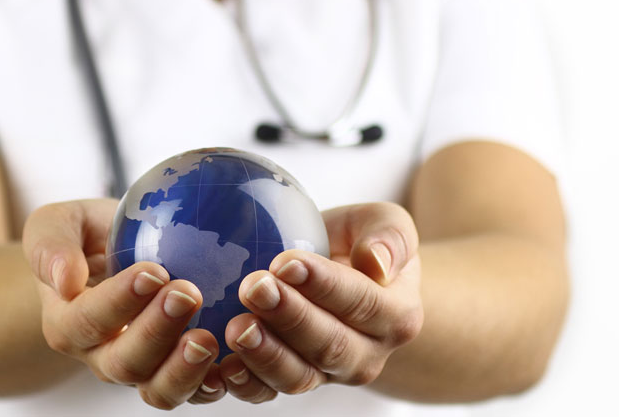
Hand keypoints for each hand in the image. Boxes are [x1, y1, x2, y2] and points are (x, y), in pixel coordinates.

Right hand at [22, 199, 225, 408]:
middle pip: (125, 362)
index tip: (153, 271)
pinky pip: (193, 392)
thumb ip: (50, 245)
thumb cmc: (86, 236)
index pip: (88, 320)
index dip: (120, 301)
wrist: (112, 257)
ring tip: (208, 338)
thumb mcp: (56, 224)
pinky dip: (212, 383)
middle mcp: (101, 357)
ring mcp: (140, 372)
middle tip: (189, 294)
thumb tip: (64, 279)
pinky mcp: (174, 374)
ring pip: (158, 389)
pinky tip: (233, 361)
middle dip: (157, 332)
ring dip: (184, 369)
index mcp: (67, 324)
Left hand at [219, 202, 423, 402]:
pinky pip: (267, 392)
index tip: (285, 261)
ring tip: (235, 326)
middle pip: (328, 344)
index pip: (360, 302)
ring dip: (264, 354)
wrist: (343, 276)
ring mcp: (328, 375)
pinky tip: (223, 366)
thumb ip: (389, 237)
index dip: (323, 284)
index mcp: (396, 316)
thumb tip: (376, 262)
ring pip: (298, 376)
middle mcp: (366, 355)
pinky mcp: (293, 381)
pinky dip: (245, 384)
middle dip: (288, 317)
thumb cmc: (359, 243)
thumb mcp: (384, 224)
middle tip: (253, 287)